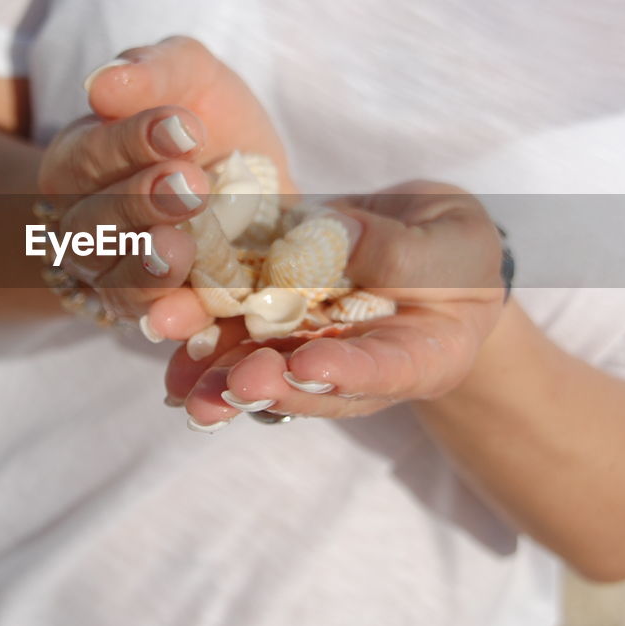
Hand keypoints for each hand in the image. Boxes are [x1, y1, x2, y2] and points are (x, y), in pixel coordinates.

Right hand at [38, 37, 292, 333]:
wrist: (250, 185)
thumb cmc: (202, 122)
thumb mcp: (187, 76)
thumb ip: (151, 72)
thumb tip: (103, 83)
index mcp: (81, 161)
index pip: (92, 153)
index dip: (133, 142)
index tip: (184, 126)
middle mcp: (86, 225)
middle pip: (94, 223)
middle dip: (141, 203)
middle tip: (191, 187)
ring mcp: (117, 277)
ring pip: (115, 280)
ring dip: (145, 267)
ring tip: (181, 251)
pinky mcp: (162, 314)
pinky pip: (156, 325)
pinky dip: (169, 321)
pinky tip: (182, 315)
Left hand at [164, 182, 506, 426]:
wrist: (428, 242)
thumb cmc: (461, 253)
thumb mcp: (454, 246)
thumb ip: (405, 253)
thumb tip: (341, 236)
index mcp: (418, 360)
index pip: (383, 372)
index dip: (346, 373)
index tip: (310, 367)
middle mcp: (354, 364)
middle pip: (309, 386)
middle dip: (266, 387)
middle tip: (230, 389)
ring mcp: (310, 341)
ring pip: (261, 363)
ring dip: (216, 374)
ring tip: (178, 385)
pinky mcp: (276, 311)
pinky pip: (235, 323)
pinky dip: (201, 330)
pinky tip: (163, 333)